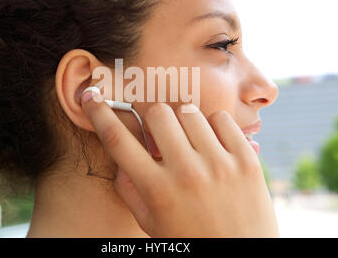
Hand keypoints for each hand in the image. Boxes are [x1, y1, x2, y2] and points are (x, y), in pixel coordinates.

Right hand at [81, 90, 279, 237]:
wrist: (242, 257)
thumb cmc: (191, 239)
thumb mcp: (151, 223)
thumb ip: (129, 188)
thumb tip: (120, 154)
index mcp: (157, 190)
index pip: (117, 139)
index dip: (98, 112)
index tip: (90, 95)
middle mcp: (187, 173)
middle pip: (157, 113)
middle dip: (152, 117)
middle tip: (160, 131)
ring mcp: (219, 165)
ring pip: (189, 111)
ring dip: (183, 122)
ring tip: (189, 142)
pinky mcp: (246, 160)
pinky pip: (221, 118)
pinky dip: (212, 126)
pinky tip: (212, 144)